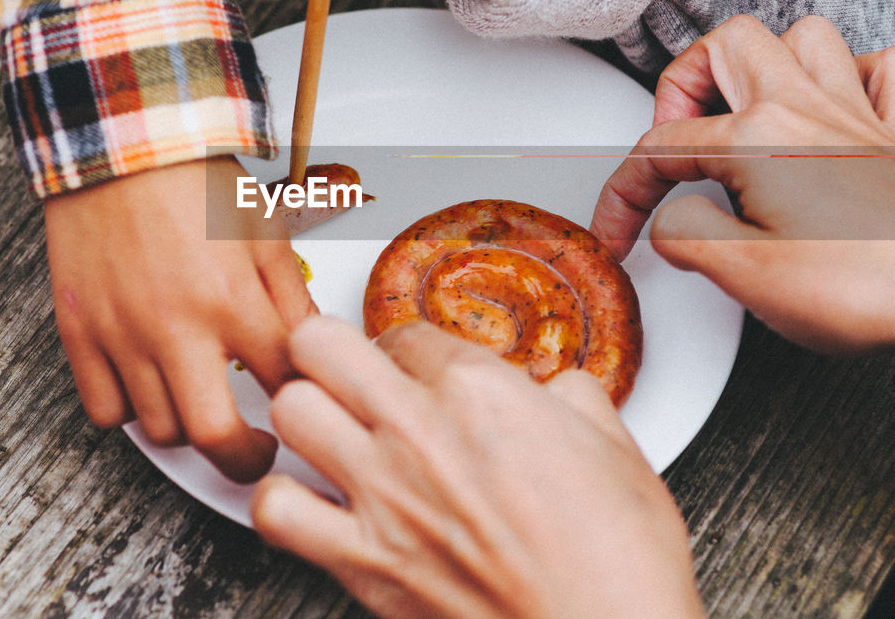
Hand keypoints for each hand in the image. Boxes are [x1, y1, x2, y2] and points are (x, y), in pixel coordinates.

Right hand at [44, 156, 313, 481]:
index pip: (283, 386)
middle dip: (247, 459)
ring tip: (204, 403)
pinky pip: (104, 410)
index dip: (302, 409)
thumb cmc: (195, 182)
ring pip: (159, 431)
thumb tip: (316, 351)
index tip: (304, 414)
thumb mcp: (265, 234)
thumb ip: (292, 299)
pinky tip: (150, 384)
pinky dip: (129, 410)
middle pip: (215, 437)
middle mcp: (176, 325)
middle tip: (258, 452)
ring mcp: (121, 334)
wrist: (122, 143)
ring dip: (189, 428)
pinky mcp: (79, 332)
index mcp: (232, 298)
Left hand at [251, 317, 703, 618]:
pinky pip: (276, 511)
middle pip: (319, 344)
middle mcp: (417, 431)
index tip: (417, 370)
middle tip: (350, 377)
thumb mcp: (616, 446)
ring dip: (304, 415)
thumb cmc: (618, 557)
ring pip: (288, 411)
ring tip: (328, 431)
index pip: (404, 332)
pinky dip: (282, 502)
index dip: (409, 349)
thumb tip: (558, 392)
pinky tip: (311, 502)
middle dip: (330, 353)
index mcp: (479, 390)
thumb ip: (572, 398)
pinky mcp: (362, 563)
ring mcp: (381, 495)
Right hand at [591, 15, 894, 373]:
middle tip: (676, 137)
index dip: (623, 193)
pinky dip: (856, 74)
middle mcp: (808, 109)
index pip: (661, 149)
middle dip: (685, 82)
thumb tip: (670, 220)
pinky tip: (835, 106)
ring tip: (745, 108)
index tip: (618, 230)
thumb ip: (686, 236)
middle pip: (729, 43)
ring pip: (807, 36)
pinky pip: (886, 68)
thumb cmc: (873, 286)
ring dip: (768, 62)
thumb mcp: (747, 276)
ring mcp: (860, 115)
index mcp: (760, 138)